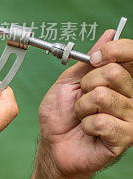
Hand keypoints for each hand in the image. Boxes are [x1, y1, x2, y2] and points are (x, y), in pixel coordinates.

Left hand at [38, 29, 132, 178]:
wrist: (54, 144)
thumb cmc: (62, 114)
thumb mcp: (70, 80)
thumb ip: (90, 59)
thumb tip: (110, 34)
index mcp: (120, 79)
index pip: (132, 53)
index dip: (114, 50)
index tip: (95, 58)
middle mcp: (131, 95)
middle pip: (114, 73)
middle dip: (87, 84)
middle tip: (82, 98)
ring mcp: (131, 116)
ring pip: (103, 97)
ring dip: (83, 107)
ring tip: (83, 116)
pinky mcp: (126, 137)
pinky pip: (102, 121)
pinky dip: (87, 125)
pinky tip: (89, 131)